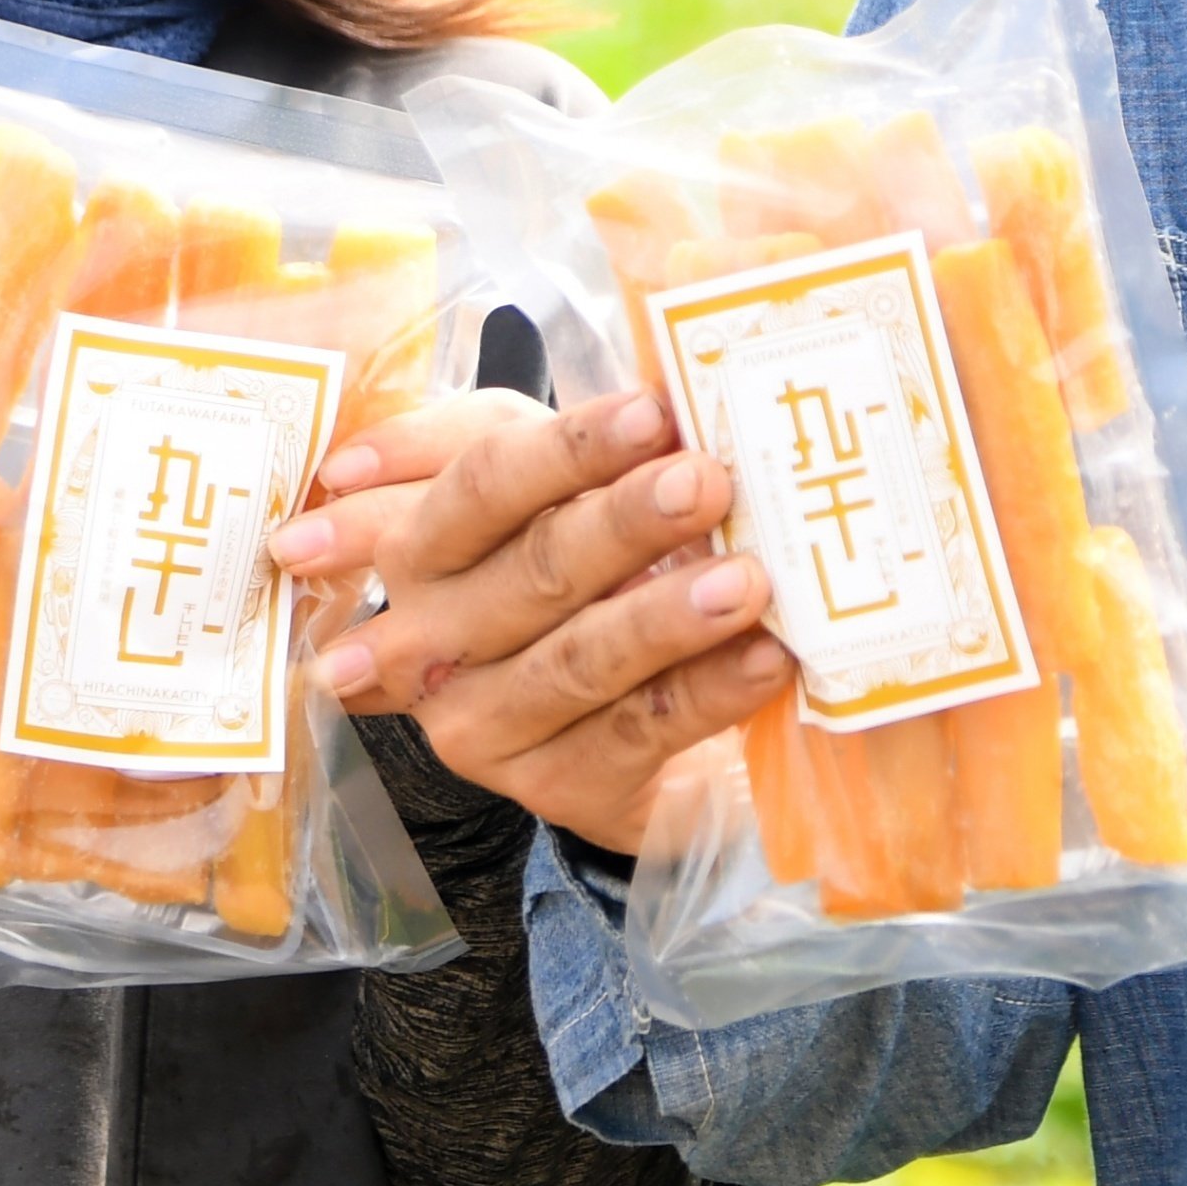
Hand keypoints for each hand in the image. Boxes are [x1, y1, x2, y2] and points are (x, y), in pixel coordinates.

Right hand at [271, 384, 790, 855]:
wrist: (600, 701)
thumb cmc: (571, 562)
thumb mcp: (537, 483)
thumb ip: (536, 439)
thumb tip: (617, 396)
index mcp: (420, 548)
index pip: (485, 488)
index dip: (568, 451)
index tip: (654, 415)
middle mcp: (435, 641)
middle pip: (535, 570)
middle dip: (625, 525)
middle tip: (708, 483)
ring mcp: (486, 724)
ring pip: (579, 661)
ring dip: (666, 618)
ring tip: (748, 581)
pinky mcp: (554, 788)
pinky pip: (634, 734)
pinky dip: (706, 693)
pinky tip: (766, 658)